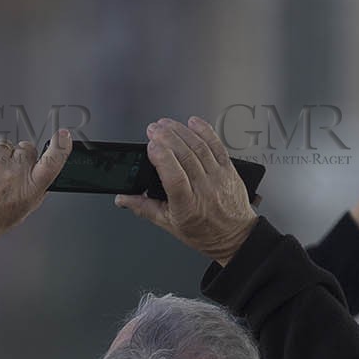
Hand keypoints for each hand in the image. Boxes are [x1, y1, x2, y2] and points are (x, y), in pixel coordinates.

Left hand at [0, 130, 70, 245]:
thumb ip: (32, 192)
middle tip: (5, 172)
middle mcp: (15, 171)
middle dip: (18, 157)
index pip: (53, 161)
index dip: (61, 146)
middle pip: (26, 148)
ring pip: (3, 145)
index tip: (64, 137)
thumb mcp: (20, 212)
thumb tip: (39, 179)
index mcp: (30, 187)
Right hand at [116, 117, 257, 264]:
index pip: (175, 178)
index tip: (151, 147)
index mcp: (187, 206)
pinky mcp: (228, 169)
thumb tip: (123, 199)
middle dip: (167, 138)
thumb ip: (144, 208)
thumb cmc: (204, 232)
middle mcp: (204, 190)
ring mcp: (218, 177)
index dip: (162, 159)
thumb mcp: (169, 224)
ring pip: (199, 148)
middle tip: (153, 129)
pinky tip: (193, 123)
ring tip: (166, 124)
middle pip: (185, 157)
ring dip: (181, 131)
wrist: (234, 235)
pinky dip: (205, 131)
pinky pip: (217, 145)